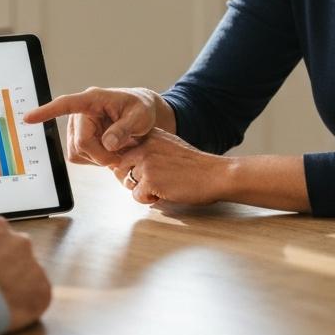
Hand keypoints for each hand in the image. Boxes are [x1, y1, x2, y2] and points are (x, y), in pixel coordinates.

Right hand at [24, 87, 164, 166]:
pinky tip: (107, 152)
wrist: (141, 115)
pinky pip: (78, 157)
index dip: (47, 112)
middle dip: (101, 154)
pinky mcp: (78, 140)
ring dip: (98, 157)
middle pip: (81, 143)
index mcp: (93, 99)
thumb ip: (125, 128)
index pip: (66, 104)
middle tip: (121, 155)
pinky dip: (94, 159)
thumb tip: (107, 143)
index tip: (28, 118)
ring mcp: (78, 127)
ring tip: (117, 149)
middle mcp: (81, 112)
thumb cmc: (141, 109)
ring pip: (77, 152)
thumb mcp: (140, 117)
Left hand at [116, 129, 234, 205]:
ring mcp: (146, 161)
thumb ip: (151, 150)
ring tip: (161, 187)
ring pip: (128, 181)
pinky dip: (148, 200)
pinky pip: (136, 195)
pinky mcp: (149, 179)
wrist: (214, 174)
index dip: (130, 164)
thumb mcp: (170, 147)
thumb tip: (128, 165)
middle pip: (121, 166)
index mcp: (150, 134)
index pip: (124, 149)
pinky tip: (164, 194)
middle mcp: (145, 144)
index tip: (144, 171)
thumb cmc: (195, 165)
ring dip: (142, 189)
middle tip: (151, 183)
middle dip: (132, 178)